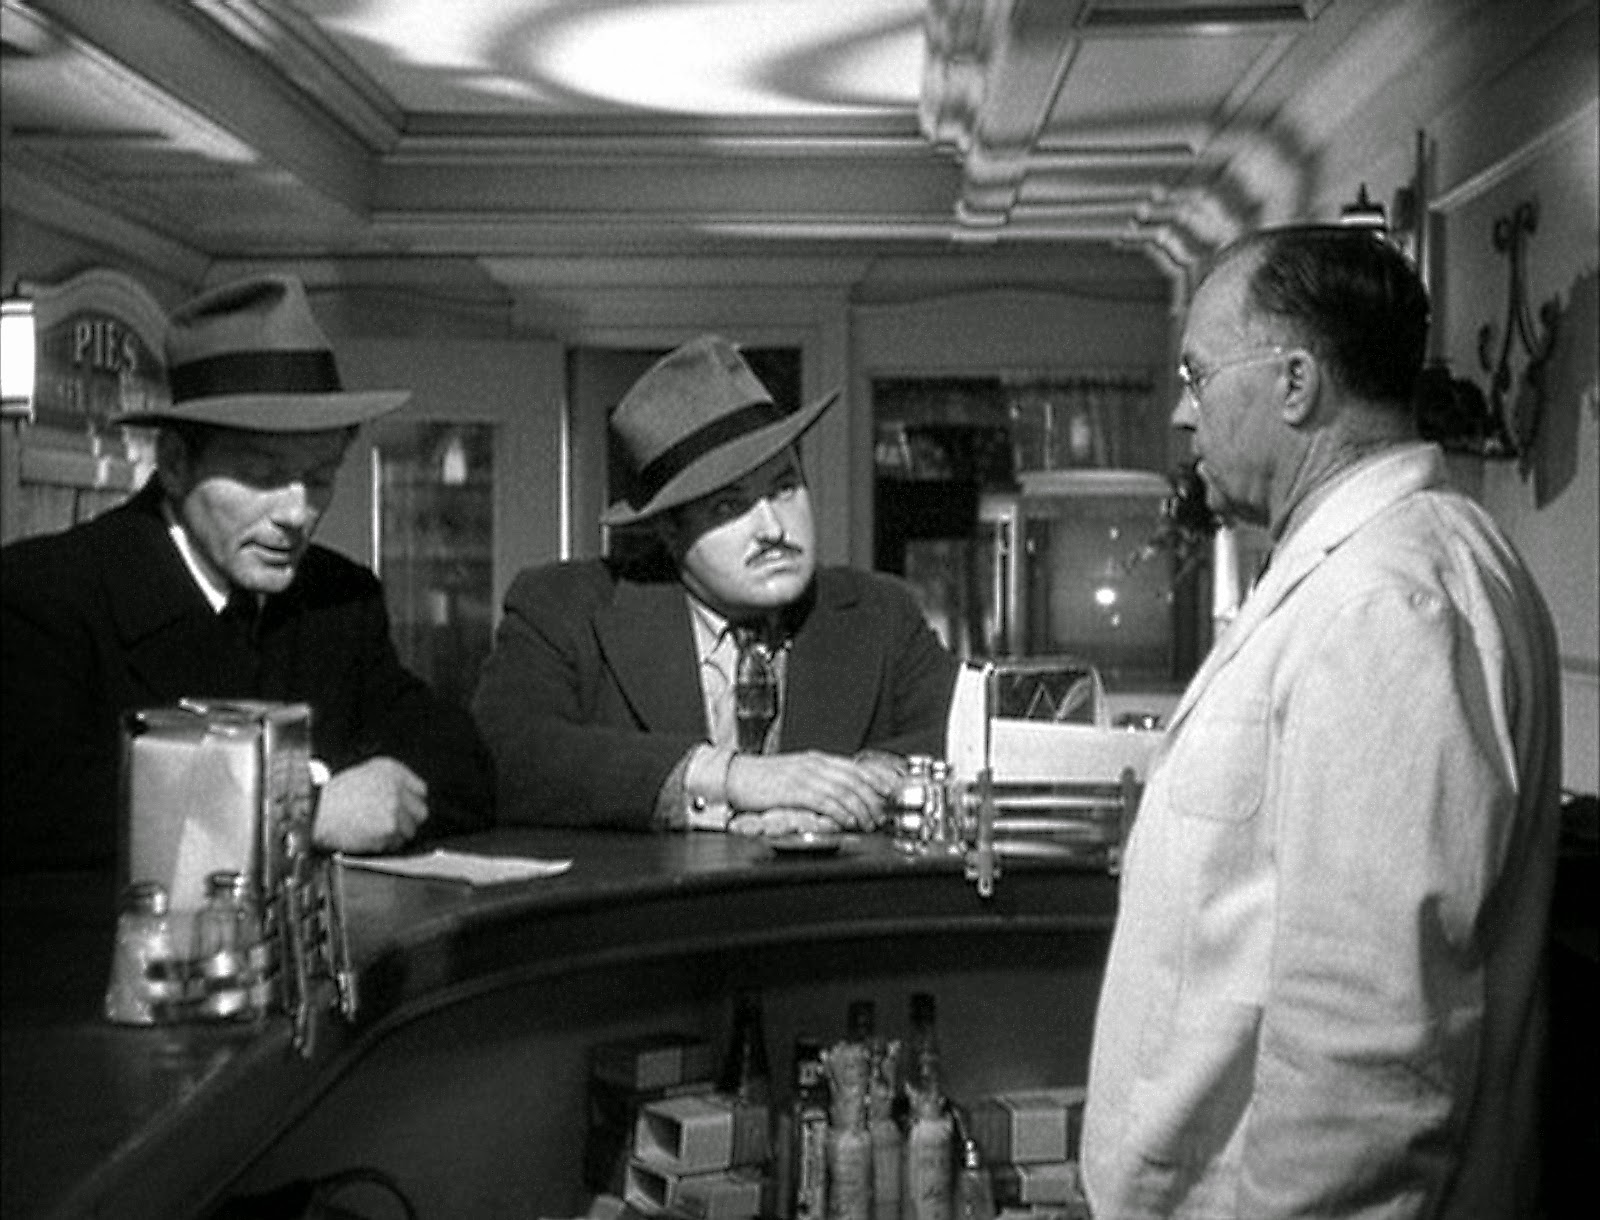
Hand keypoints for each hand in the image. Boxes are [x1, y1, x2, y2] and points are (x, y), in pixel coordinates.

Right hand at [312, 757, 428, 853]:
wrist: (315, 813)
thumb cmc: (334, 796)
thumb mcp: (365, 774)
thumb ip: (391, 782)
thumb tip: (409, 798)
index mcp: (391, 770)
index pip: (421, 790)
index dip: (411, 803)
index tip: (404, 810)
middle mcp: (396, 786)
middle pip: (421, 812)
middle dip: (408, 820)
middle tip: (390, 823)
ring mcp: (395, 807)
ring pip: (410, 831)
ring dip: (395, 834)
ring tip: (373, 830)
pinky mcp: (389, 828)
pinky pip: (396, 843)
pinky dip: (384, 844)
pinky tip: (367, 836)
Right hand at [725, 750, 899, 831]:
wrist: (736, 777)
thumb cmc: (764, 779)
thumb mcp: (797, 774)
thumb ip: (819, 781)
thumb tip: (841, 795)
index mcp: (817, 760)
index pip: (855, 767)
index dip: (876, 780)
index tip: (890, 794)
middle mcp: (815, 765)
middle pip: (854, 780)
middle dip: (872, 799)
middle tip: (880, 816)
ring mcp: (805, 776)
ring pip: (844, 791)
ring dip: (860, 809)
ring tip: (867, 823)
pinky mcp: (794, 791)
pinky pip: (825, 801)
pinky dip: (840, 811)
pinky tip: (847, 821)